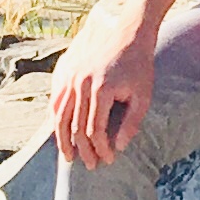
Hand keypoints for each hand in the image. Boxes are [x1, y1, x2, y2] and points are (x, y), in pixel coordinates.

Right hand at [51, 7, 158, 169]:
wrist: (129, 34)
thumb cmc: (139, 66)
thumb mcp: (143, 95)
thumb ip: (132, 123)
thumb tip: (118, 147)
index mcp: (101, 90)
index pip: (95, 130)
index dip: (101, 149)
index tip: (109, 160)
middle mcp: (81, 84)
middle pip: (75, 127)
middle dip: (83, 150)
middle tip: (90, 165)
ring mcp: (71, 78)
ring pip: (59, 116)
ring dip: (62, 139)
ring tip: (68, 156)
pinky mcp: (66, 73)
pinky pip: (55, 101)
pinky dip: (56, 119)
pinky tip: (61, 132)